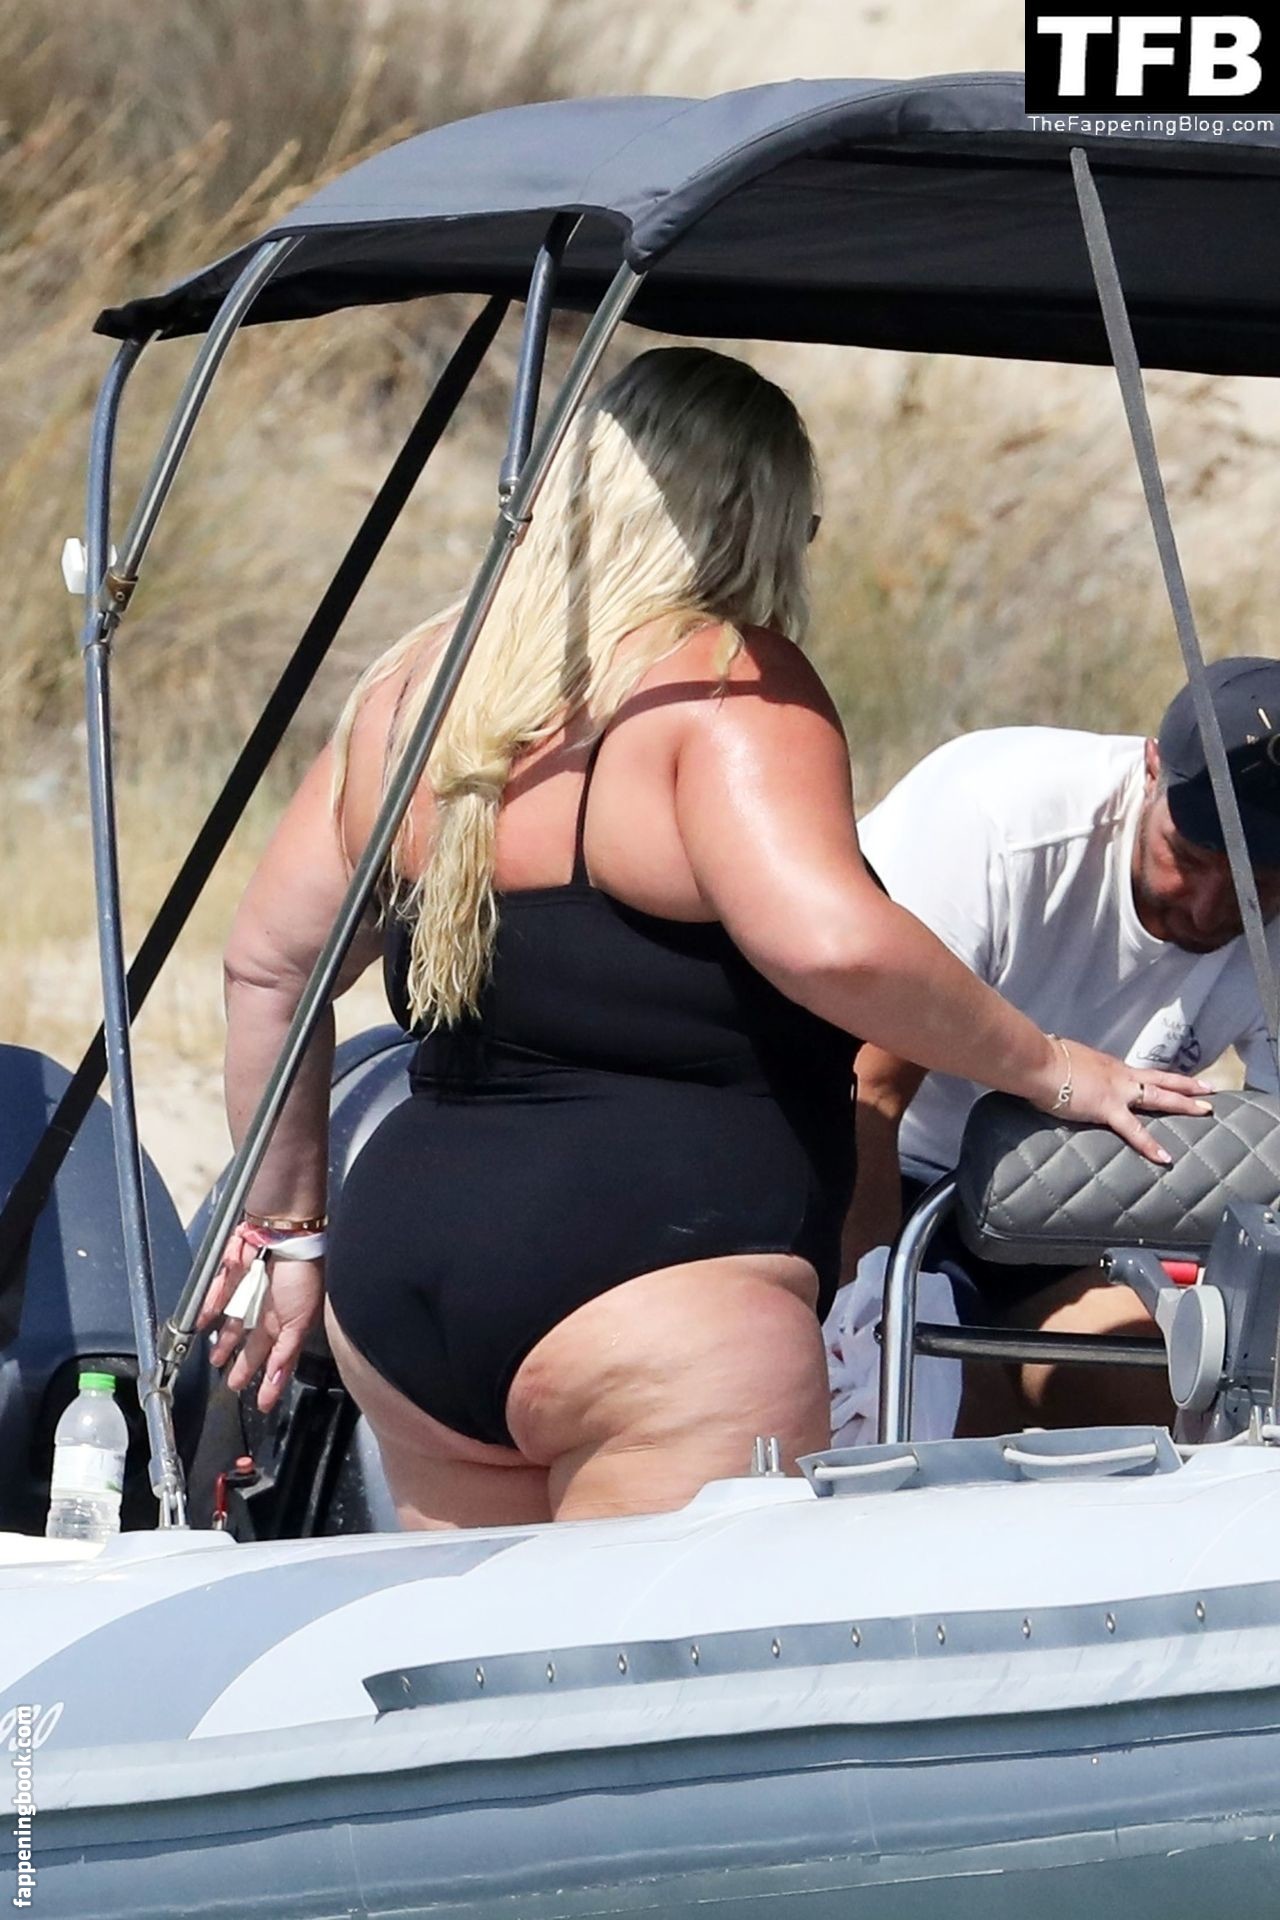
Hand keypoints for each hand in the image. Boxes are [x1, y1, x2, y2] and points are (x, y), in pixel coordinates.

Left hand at [198, 1226, 323, 1412]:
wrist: (286, 1228)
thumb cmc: (304, 1268)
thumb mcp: (301, 1319)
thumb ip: (287, 1351)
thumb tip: (278, 1380)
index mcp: (289, 1320)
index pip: (278, 1358)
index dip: (271, 1381)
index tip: (262, 1402)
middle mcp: (269, 1308)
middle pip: (253, 1344)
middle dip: (244, 1365)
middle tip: (234, 1384)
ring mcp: (251, 1292)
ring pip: (234, 1322)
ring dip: (225, 1341)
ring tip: (215, 1359)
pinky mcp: (233, 1275)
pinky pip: (217, 1296)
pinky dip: (209, 1309)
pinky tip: (201, 1324)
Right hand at [1032, 1038, 1213, 1164]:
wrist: (1039, 1063)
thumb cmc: (1045, 1059)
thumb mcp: (1065, 1060)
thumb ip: (1071, 1070)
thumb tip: (1062, 1074)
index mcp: (1108, 1066)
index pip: (1139, 1073)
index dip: (1158, 1077)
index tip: (1174, 1080)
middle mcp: (1120, 1075)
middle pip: (1160, 1079)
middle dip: (1186, 1084)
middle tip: (1209, 1088)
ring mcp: (1118, 1091)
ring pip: (1159, 1096)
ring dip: (1184, 1103)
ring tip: (1206, 1110)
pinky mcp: (1108, 1109)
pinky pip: (1134, 1130)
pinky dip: (1150, 1145)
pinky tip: (1165, 1157)